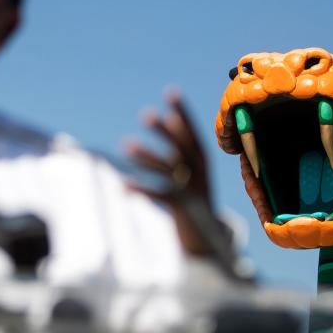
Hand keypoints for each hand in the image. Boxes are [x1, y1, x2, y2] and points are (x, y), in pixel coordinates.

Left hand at [125, 89, 215, 255]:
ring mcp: (194, 191)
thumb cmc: (195, 202)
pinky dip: (143, 189)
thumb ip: (180, 151)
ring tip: (125, 145)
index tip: (171, 91)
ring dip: (148, 157)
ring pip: (170, 171)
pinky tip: (123, 185)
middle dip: (166, 131)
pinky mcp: (184, 209)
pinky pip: (161, 196)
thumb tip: (167, 120)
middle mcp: (201, 174)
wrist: (209, 240)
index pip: (194, 133)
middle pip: (183, 148)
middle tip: (146, 114)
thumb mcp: (191, 176)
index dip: (183, 113)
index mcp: (204, 163)